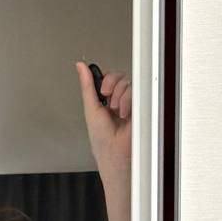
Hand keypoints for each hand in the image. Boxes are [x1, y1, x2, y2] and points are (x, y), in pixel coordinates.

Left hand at [75, 63, 131, 180]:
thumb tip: (80, 67)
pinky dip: (128, 101)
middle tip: (108, 99)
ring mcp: (131, 104)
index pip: (109, 79)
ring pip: (127, 83)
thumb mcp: (91, 108)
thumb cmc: (102, 140)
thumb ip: (87, 86)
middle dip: (111, 86)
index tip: (102, 91)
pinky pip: (137, 91)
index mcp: (106, 102)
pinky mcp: (141, 107)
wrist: (115, 153)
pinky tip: (125, 114)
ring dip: (119, 96)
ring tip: (117, 112)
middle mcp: (119, 102)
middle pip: (119, 77)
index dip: (106, 80)